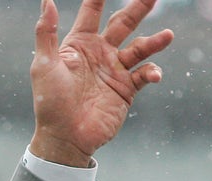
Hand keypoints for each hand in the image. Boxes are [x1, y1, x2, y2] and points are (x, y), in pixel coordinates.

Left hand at [29, 0, 173, 166]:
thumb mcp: (43, 65)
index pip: (92, 12)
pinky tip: (154, 74)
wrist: (65, 137)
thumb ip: (46, 33)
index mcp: (80, 44)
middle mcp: (100, 54)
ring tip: (168, 35)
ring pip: (140, 48)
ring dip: (154, 42)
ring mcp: (115, 71)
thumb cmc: (49, 102)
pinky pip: (144, 76)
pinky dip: (152, 73)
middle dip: (138, 8)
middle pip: (123, 23)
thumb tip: (47, 0)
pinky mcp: (126, 90)